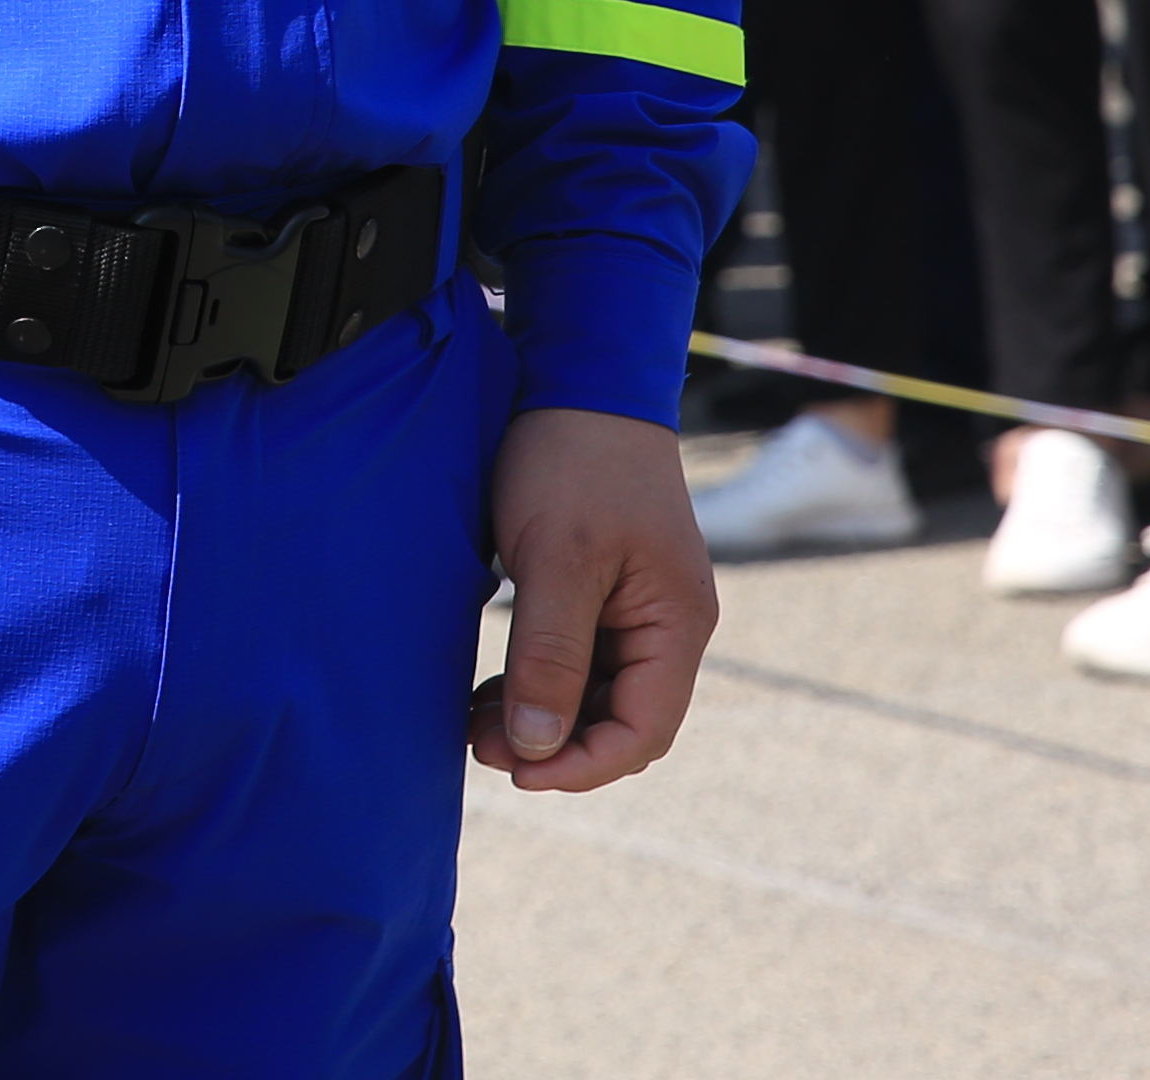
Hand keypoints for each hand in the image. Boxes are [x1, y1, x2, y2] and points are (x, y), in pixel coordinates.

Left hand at [471, 406, 714, 793]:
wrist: (576, 379)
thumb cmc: (572, 460)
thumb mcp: (556, 559)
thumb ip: (550, 654)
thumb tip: (539, 745)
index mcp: (678, 622)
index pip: (644, 730)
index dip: (583, 765)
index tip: (517, 770)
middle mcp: (668, 625)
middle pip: (620, 720)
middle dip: (554, 745)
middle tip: (476, 744)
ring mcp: (637, 609)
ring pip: (593, 695)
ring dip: (539, 717)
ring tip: (472, 723)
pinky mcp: (602, 592)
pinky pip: (576, 660)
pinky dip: (536, 681)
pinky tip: (487, 688)